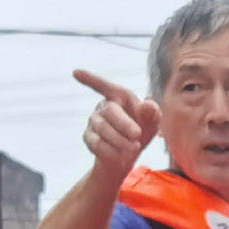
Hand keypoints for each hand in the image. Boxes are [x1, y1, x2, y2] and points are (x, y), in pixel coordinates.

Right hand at [73, 69, 156, 184]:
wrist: (128, 156)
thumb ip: (153, 113)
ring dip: (121, 140)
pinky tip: (121, 155)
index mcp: (119, 96)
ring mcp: (93, 121)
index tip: (75, 72)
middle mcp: (103, 106)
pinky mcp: (88, 137)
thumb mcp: (152, 123)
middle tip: (137, 135)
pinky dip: (112, 151)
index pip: (104, 86)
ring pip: (103, 129)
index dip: (90, 79)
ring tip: (134, 147)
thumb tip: (147, 103)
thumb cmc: (142, 131)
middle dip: (125, 124)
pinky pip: (97, 144)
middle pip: (110, 111)